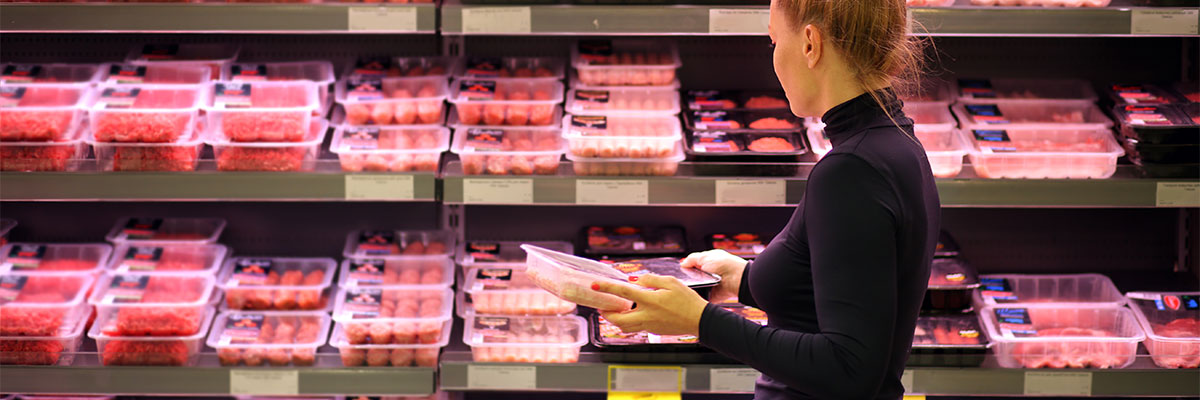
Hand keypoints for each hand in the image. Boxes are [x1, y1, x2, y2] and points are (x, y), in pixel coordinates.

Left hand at [592, 274, 708, 336]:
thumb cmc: (688, 301)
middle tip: (602, 306)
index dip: (607, 288)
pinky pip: (635, 328)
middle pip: (617, 319)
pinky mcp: (653, 331)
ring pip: (624, 327)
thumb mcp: (671, 282)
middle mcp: (647, 315)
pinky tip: (631, 313)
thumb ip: (651, 279)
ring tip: (614, 310)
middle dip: (605, 313)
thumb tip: (635, 280)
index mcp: (650, 300)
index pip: (623, 292)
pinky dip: (628, 322)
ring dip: (615, 319)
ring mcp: (649, 325)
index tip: (595, 285)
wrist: (700, 320)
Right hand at [680, 249, 747, 303]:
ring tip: (684, 288)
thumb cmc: (725, 265)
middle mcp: (708, 274)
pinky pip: (700, 297)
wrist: (736, 279)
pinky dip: (696, 297)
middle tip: (680, 281)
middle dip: (686, 280)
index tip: (676, 272)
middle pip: (691, 278)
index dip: (684, 269)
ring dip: (690, 288)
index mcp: (707, 263)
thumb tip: (682, 263)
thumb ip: (691, 259)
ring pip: (694, 288)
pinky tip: (690, 295)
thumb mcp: (705, 257)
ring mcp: (709, 286)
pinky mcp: (711, 296)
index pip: (692, 266)